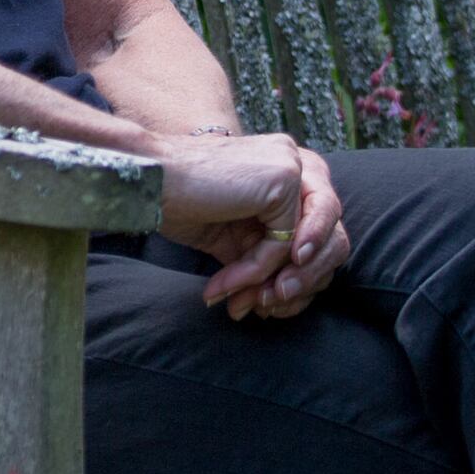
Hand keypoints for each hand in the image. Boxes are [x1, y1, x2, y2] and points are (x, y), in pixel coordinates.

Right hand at [149, 131, 350, 319]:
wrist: (147, 180)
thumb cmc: (179, 202)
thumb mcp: (233, 236)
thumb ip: (264, 254)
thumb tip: (282, 299)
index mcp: (287, 173)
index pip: (317, 236)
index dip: (296, 278)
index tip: (260, 305)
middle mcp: (297, 163)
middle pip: (327, 242)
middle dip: (293, 286)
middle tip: (259, 310)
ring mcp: (294, 166)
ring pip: (306, 247)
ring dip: (271, 283)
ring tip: (239, 302)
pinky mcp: (284, 178)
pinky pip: (282, 243)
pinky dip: (256, 270)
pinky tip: (228, 282)